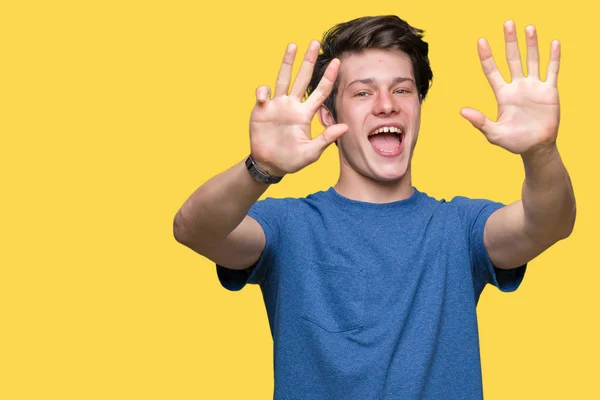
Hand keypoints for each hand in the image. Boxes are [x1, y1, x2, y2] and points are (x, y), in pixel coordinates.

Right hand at [249, 41, 347, 175]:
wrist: (270, 165)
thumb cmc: (292, 160)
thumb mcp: (311, 153)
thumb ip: (326, 139)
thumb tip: (345, 127)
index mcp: (306, 114)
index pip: (320, 91)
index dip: (328, 77)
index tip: (337, 62)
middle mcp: (293, 105)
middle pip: (303, 78)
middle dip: (309, 61)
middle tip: (315, 42)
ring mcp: (277, 105)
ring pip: (283, 79)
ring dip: (287, 62)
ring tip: (293, 45)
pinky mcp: (262, 109)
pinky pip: (264, 93)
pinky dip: (263, 91)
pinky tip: (263, 98)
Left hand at [460, 21, 559, 155]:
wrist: (536, 147)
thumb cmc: (513, 142)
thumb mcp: (494, 134)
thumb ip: (480, 122)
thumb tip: (462, 111)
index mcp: (502, 94)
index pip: (492, 70)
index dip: (486, 56)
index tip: (481, 41)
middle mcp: (517, 86)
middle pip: (512, 59)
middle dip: (510, 42)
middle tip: (508, 23)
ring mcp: (533, 87)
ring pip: (532, 60)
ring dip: (531, 44)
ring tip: (529, 28)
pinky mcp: (549, 91)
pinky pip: (552, 71)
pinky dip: (554, 57)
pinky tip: (554, 43)